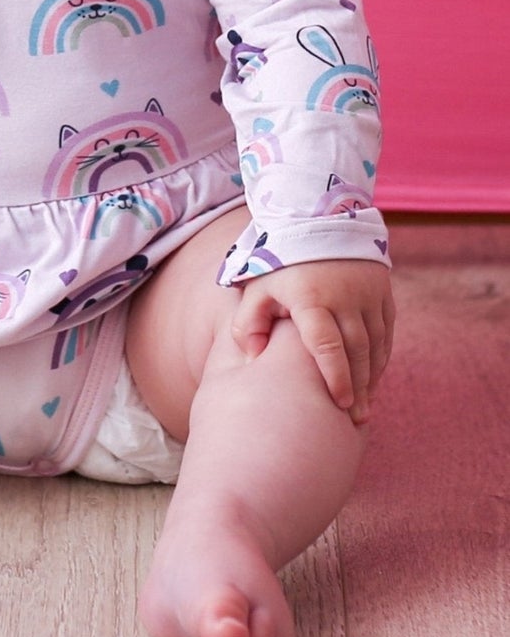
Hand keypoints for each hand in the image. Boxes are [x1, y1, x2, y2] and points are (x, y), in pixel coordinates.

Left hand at [232, 259, 393, 423]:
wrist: (316, 219)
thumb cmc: (279, 260)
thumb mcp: (257, 284)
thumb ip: (248, 321)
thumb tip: (251, 356)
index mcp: (310, 297)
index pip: (327, 344)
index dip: (335, 376)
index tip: (340, 403)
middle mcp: (344, 297)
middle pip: (356, 351)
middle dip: (358, 386)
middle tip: (356, 416)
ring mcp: (367, 294)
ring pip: (376, 344)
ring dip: (372, 375)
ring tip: (365, 403)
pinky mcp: (382, 292)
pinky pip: (387, 331)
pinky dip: (382, 356)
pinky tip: (373, 375)